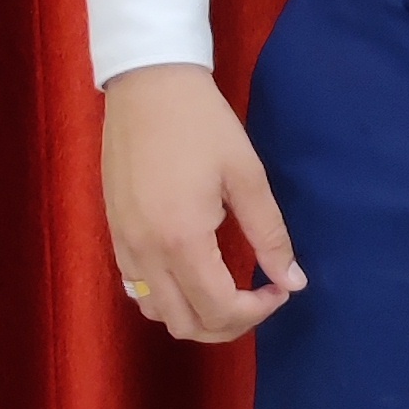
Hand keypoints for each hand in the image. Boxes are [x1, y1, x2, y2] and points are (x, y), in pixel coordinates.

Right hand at [101, 63, 306, 344]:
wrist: (147, 83)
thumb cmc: (202, 123)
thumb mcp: (247, 175)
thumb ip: (270, 234)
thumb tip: (294, 282)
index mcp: (182, 240)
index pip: (219, 309)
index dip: (257, 312)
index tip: (279, 288)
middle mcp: (146, 253)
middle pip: (186, 324)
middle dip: (229, 324)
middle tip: (258, 297)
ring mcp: (124, 245)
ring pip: (157, 313)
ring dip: (195, 315)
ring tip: (226, 290)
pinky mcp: (114, 233)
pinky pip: (137, 288)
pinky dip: (167, 297)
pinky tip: (193, 272)